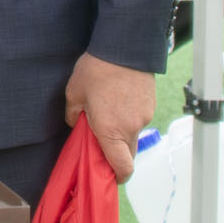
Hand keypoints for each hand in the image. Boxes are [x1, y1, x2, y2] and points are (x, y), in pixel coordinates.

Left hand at [63, 52, 154, 182]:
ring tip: (108, 109)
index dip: (116, 176)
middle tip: (101, 139)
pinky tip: (118, 99)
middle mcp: (131, 128)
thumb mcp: (74, 93)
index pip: (122, 168)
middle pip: (128, 154)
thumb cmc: (96, 70)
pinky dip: (129, 116)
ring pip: (133, 134)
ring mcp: (144, 116)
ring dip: (122, 131)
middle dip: (116, 154)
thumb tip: (76, 123)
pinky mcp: (150, 104)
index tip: (107, 173)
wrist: (124, 46)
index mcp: (111, 131)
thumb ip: (73, 115)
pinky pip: (139, 119)